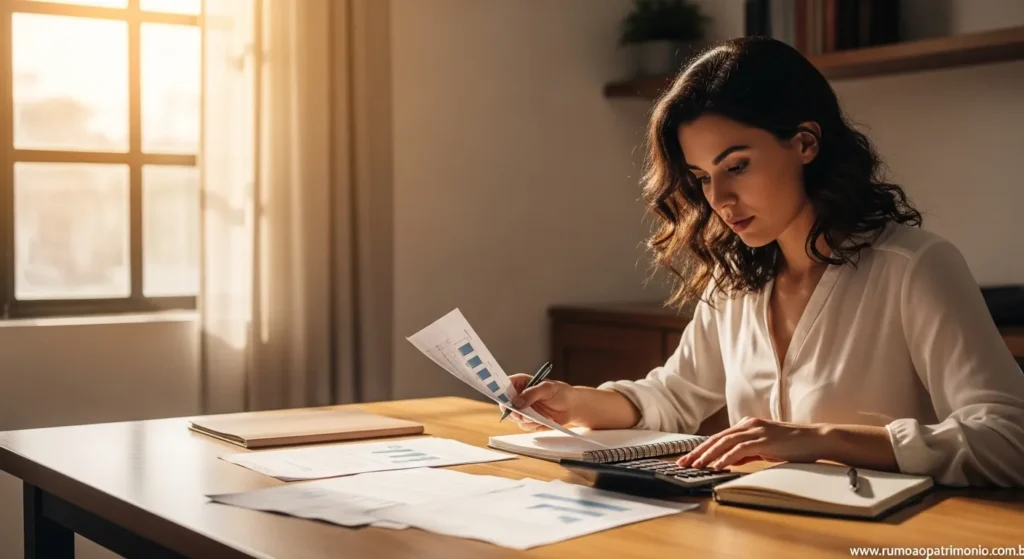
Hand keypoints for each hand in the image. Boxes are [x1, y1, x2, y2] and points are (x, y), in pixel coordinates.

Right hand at [504, 374, 576, 431]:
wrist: (572, 407)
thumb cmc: (560, 392)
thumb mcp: (547, 388)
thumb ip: (531, 394)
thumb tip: (517, 402)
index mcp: (521, 384)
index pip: (504, 386)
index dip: (500, 391)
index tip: (504, 399)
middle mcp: (519, 397)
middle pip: (505, 405)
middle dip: (511, 411)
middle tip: (519, 413)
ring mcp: (523, 410)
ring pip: (514, 418)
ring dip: (525, 419)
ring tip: (539, 415)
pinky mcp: (529, 421)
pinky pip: (524, 426)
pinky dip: (533, 425)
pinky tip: (544, 419)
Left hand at [676, 416, 825, 469]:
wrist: (817, 439)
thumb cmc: (793, 445)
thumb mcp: (765, 448)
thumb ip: (747, 452)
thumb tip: (729, 460)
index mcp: (747, 425)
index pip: (718, 437)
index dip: (701, 448)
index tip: (687, 459)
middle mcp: (748, 424)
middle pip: (716, 438)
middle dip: (697, 451)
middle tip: (683, 464)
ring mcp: (756, 431)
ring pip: (724, 442)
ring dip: (708, 455)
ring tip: (696, 466)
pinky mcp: (764, 440)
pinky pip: (740, 449)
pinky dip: (726, 457)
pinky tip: (717, 466)